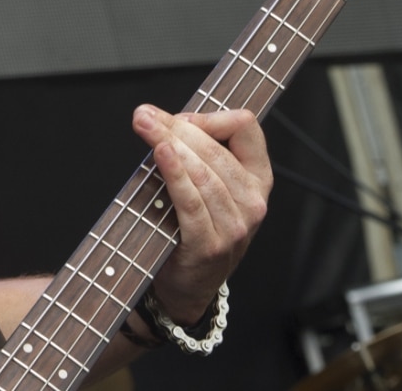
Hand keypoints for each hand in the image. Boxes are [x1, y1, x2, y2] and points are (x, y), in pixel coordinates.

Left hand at [131, 105, 271, 323]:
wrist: (186, 286)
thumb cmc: (192, 227)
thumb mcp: (209, 187)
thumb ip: (199, 153)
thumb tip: (165, 119)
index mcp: (258, 179)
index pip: (246, 129)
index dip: (211, 116)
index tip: (181, 118)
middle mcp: (253, 203)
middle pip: (216, 149)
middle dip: (176, 127)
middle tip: (144, 114)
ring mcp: (234, 226)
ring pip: (203, 173)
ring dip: (169, 143)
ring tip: (143, 126)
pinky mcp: (209, 244)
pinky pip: (190, 201)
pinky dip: (174, 174)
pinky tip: (160, 153)